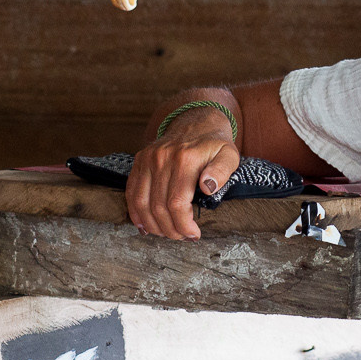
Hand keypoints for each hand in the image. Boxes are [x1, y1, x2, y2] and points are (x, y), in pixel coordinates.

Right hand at [126, 114, 239, 239]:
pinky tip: (144, 226)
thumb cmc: (215, 144)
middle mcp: (162, 158)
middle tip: (182, 237)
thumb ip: (222, 171)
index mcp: (185, 159)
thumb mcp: (229, 155)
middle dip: (170, 229)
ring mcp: (148, 159)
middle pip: (158, 207)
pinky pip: (131, 191)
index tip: (194, 235)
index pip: (177, 203)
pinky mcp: (139, 160)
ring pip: (142, 203)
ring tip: (167, 234)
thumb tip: (208, 187)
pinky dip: (136, 212)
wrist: (196, 121)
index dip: (183, 225)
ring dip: (153, 225)